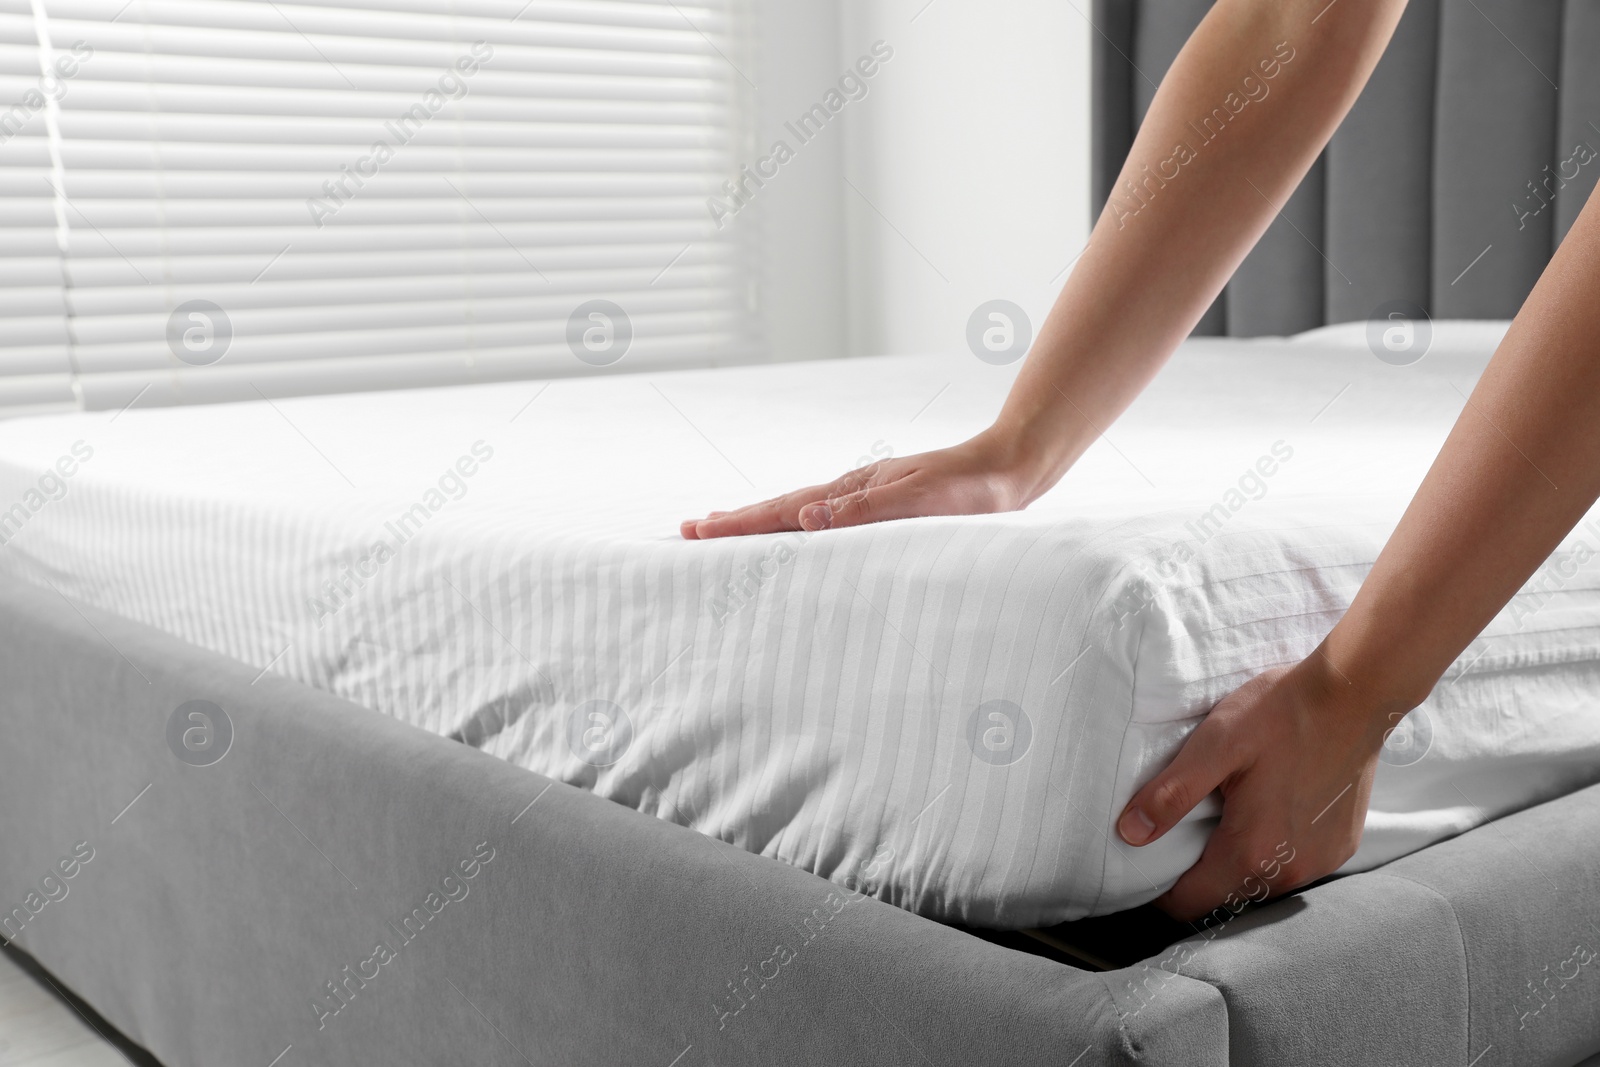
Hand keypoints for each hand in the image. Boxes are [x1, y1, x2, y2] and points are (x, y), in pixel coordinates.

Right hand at [680, 432, 1036, 539]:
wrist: (1010, 469)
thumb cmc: (971, 489)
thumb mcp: (920, 500)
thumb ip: (864, 510)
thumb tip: (806, 519)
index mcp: (852, 493)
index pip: (782, 511)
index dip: (739, 525)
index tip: (697, 532)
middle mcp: (851, 494)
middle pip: (780, 509)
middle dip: (735, 522)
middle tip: (691, 531)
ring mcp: (865, 499)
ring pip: (799, 513)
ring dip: (760, 523)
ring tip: (726, 529)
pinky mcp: (883, 509)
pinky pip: (825, 522)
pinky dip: (796, 527)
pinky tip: (798, 534)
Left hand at [1116, 658, 1394, 921]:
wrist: (1354, 694)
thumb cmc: (1280, 714)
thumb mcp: (1214, 745)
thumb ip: (1171, 794)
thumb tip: (1130, 834)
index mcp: (1252, 852)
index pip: (1192, 903)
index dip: (1162, 893)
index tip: (1146, 869)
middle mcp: (1292, 870)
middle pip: (1226, 897)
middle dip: (1197, 878)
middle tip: (1177, 840)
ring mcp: (1322, 861)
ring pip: (1261, 884)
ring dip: (1236, 865)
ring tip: (1218, 826)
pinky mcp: (1341, 846)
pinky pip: (1293, 867)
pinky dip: (1271, 853)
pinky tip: (1261, 818)